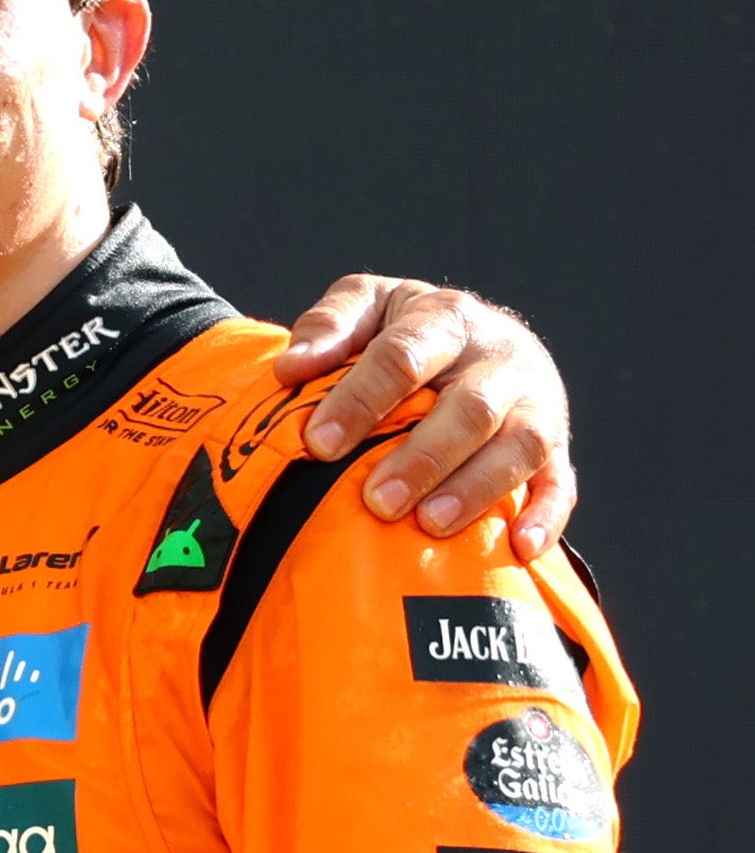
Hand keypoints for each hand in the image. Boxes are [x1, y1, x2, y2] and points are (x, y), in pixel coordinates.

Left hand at [269, 278, 572, 558]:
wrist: (474, 333)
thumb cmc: (404, 328)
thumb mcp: (365, 305)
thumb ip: (328, 326)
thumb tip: (290, 368)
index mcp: (448, 318)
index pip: (403, 356)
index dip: (361, 399)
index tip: (318, 443)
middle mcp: (502, 358)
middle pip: (472, 409)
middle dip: (423, 457)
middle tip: (376, 500)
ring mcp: (537, 402)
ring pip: (522, 446)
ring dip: (476, 489)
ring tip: (429, 525)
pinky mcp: (558, 445)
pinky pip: (561, 483)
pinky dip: (546, 515)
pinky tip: (518, 548)